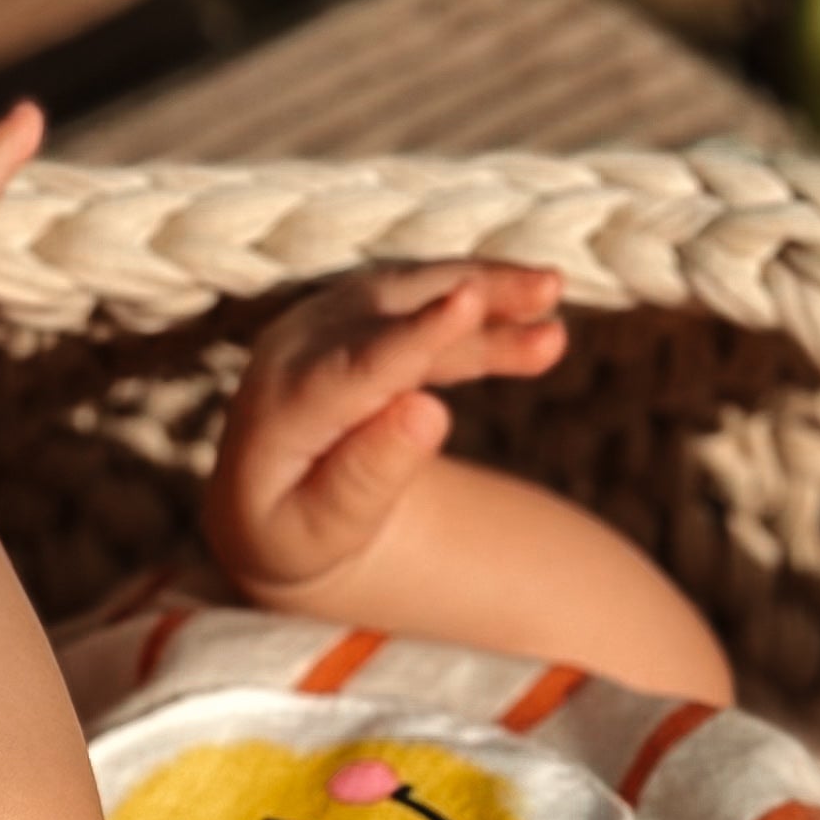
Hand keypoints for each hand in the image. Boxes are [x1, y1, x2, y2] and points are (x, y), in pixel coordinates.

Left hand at [205, 261, 567, 609]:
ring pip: (415, 294)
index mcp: (282, 406)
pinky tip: (539, 311)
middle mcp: (297, 346)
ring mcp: (326, 323)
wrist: (266, 505)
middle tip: (547, 286)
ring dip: (487, 289)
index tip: (469, 301)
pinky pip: (426, 301)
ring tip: (554, 290)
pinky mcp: (358, 316)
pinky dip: (482, 303)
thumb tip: (428, 413)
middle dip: (470, 294)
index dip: (416, 333)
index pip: (357, 365)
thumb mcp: (321, 532)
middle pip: (391, 311)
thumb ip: (367, 478)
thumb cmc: (296, 532)